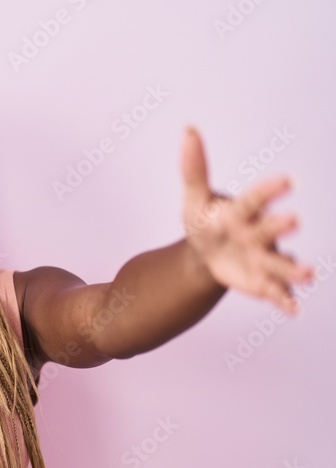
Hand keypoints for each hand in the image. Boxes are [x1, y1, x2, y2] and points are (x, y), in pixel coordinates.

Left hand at [180, 126, 313, 313]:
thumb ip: (194, 167)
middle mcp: (261, 233)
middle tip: (293, 221)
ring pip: (281, 263)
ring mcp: (264, 258)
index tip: (287, 180)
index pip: (257, 198)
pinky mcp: (263, 281)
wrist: (207, 254)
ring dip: (294, 269)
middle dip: (281, 226)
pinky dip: (285, 300)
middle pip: (271, 229)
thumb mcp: (195, 198)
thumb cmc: (206, 221)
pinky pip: (276, 292)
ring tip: (307, 274)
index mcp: (245, 211)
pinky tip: (293, 309)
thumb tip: (188, 130)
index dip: (270, 189)